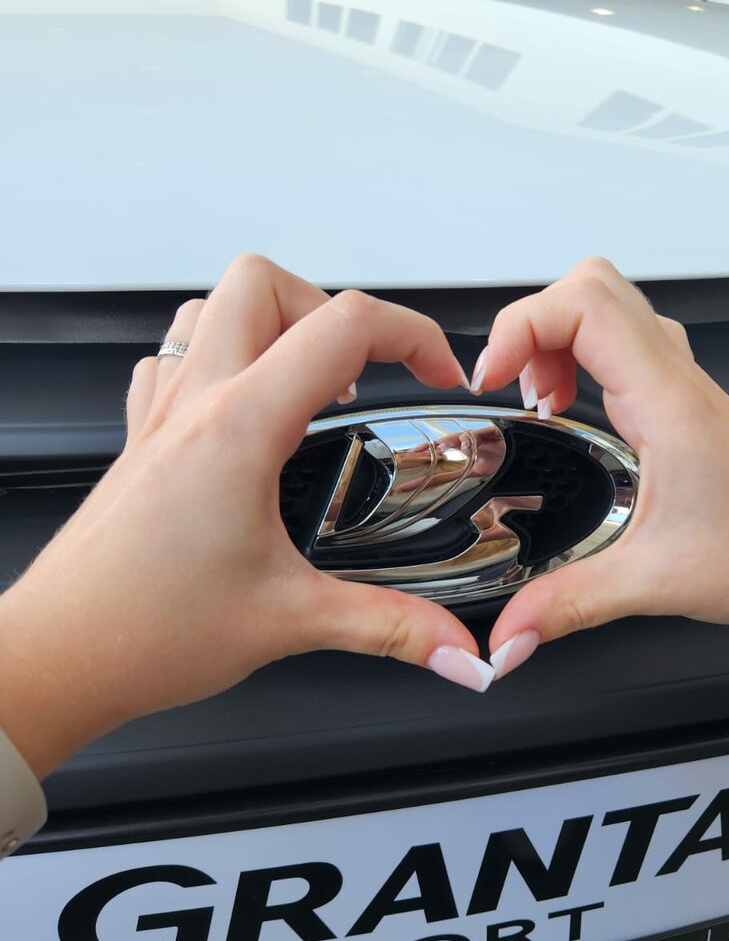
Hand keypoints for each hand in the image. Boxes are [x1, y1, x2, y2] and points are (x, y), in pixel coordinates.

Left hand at [0, 256, 490, 779]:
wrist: (58, 657)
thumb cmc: (141, 630)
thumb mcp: (291, 622)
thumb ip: (390, 629)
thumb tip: (458, 652)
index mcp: (239, 427)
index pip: (342, 326)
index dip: (412, 335)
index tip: (437, 376)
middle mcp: (194, 403)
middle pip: (265, 283)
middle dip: (332, 311)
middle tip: (364, 372)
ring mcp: (160, 416)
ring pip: (212, 309)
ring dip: (272, 326)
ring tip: (311, 383)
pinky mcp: (142, 441)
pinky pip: (175, 359)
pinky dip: (221, 363)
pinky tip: (245, 414)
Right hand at [471, 258, 728, 677]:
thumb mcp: (650, 582)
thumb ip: (567, 606)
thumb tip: (506, 635)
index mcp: (666, 401)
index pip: (584, 307)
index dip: (522, 326)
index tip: (493, 378)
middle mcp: (673, 376)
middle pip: (591, 285)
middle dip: (533, 323)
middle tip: (511, 381)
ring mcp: (678, 380)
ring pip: (608, 305)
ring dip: (556, 336)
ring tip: (535, 395)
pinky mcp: (678, 396)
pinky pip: (622, 339)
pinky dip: (581, 354)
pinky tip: (569, 408)